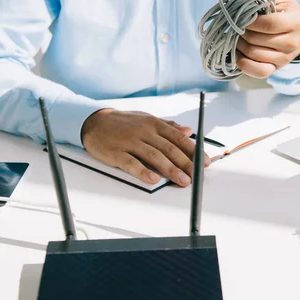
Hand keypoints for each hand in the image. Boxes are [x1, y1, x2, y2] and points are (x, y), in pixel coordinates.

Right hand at [81, 109, 210, 186]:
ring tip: (182, 180)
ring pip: (154, 156)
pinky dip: (143, 171)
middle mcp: (144, 131)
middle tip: (197, 175)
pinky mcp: (116, 153)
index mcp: (154, 124)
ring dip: (170, 169)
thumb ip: (168, 126)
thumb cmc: (123, 123)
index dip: (193, 150)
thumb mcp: (147, 119)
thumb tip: (188, 131)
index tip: (205, 162)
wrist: (94, 121)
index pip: (178, 138)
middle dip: (186, 163)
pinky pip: (131, 163)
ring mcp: (130, 142)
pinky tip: (153, 179)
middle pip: (169, 148)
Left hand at [236, 0, 299, 77]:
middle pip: (257, 40)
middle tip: (236, 25)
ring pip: (254, 55)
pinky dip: (244, 64)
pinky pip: (258, 71)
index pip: (268, 24)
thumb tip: (238, 2)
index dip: (250, 21)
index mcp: (296, 21)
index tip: (241, 16)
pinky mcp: (276, 68)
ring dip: (239, 45)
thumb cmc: (285, 10)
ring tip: (237, 36)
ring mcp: (285, 58)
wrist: (299, 29)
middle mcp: (293, 43)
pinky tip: (238, 53)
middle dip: (241, 32)